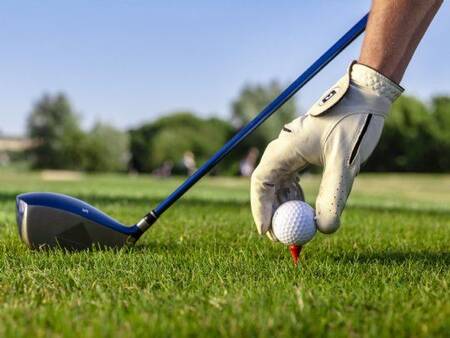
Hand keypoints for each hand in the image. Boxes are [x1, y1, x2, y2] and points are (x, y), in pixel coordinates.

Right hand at [251, 62, 402, 238]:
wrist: (365, 97)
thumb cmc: (354, 124)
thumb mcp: (344, 163)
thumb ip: (333, 196)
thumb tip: (324, 229)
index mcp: (283, 149)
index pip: (260, 184)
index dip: (260, 210)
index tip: (267, 232)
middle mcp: (281, 151)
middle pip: (266, 187)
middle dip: (272, 213)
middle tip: (282, 237)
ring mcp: (290, 152)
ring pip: (277, 185)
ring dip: (284, 207)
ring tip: (295, 227)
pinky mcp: (300, 154)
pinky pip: (290, 180)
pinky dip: (295, 197)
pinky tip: (304, 208)